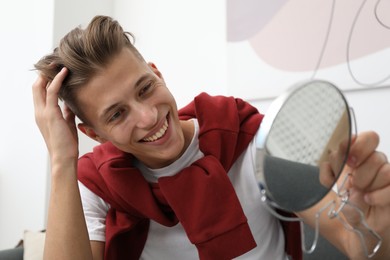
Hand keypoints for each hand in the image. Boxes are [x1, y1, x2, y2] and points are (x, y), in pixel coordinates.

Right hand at [32, 68, 78, 163]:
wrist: (64, 157)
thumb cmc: (66, 143)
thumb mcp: (66, 124)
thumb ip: (66, 112)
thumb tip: (70, 103)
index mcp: (42, 114)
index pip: (39, 92)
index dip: (45, 79)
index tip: (55, 70)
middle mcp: (39, 111)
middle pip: (36, 86)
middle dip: (44, 73)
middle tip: (55, 62)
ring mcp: (43, 112)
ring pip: (41, 86)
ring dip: (50, 73)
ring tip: (59, 63)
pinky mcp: (51, 114)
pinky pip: (52, 92)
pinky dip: (57, 80)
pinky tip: (64, 72)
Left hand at [340, 131, 389, 257]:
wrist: (358, 229)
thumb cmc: (347, 204)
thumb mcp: (333, 184)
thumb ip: (336, 164)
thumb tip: (342, 144)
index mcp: (360, 158)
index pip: (368, 137)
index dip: (358, 144)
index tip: (349, 160)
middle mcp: (376, 164)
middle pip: (374, 152)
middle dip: (359, 170)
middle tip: (353, 183)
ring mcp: (389, 177)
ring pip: (383, 167)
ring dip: (367, 184)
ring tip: (361, 196)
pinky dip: (377, 195)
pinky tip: (369, 201)